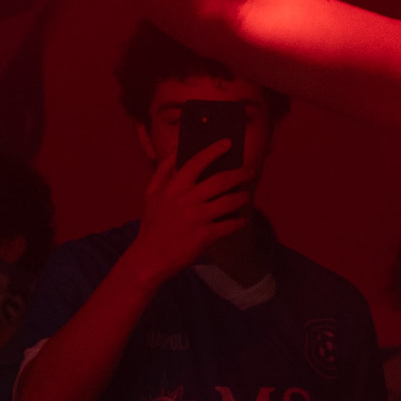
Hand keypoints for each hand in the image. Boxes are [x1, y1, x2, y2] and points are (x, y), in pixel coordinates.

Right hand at [129, 127, 253, 283]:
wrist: (150, 257)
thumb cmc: (152, 224)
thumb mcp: (151, 194)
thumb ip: (163, 171)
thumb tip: (175, 151)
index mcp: (174, 187)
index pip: (197, 162)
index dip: (214, 150)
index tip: (228, 143)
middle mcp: (187, 199)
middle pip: (221, 180)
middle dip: (240, 173)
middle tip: (250, 171)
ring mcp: (198, 217)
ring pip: (230, 201)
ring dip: (242, 197)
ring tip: (246, 196)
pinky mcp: (206, 235)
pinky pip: (230, 224)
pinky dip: (239, 221)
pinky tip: (242, 219)